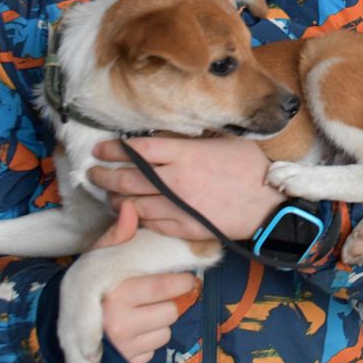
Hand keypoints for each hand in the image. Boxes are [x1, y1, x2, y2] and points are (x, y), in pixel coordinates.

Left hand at [88, 137, 285, 240]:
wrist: (270, 205)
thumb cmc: (251, 167)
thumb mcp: (224, 140)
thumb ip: (194, 138)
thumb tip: (172, 134)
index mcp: (185, 154)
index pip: (138, 150)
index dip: (114, 149)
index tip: (100, 148)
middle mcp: (176, 180)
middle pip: (128, 178)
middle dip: (103, 175)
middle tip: (91, 173)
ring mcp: (178, 207)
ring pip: (133, 205)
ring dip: (115, 200)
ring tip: (107, 195)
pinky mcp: (184, 228)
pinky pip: (151, 224)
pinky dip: (135, 218)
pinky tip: (130, 214)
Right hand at [90, 201, 196, 362]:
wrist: (58, 325)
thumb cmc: (87, 286)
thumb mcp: (97, 258)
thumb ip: (117, 234)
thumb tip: (131, 206)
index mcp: (118, 293)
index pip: (167, 286)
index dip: (180, 279)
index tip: (180, 275)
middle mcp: (121, 323)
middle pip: (172, 309)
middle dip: (171, 300)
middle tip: (162, 293)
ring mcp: (125, 347)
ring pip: (167, 329)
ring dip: (160, 320)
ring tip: (142, 311)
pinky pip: (156, 348)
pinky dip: (150, 339)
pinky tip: (135, 331)